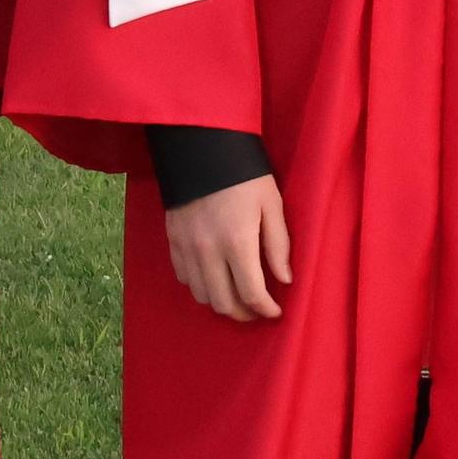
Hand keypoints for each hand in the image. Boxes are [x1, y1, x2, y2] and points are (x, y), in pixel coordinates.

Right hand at [166, 174, 290, 320]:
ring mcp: (187, 246)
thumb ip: (279, 244)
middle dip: (244, 313)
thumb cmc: (244, 173)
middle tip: (257, 308)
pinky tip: (213, 275)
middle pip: (224, 303)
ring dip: (221, 301)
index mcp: (238, 242)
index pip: (252, 294)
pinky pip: (183, 277)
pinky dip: (200, 284)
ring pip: (201, 295)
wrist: (202, 145)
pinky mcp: (173, 239)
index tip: (275, 311)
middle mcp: (209, 250)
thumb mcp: (271, 203)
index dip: (266, 310)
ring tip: (235, 293)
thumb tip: (284, 280)